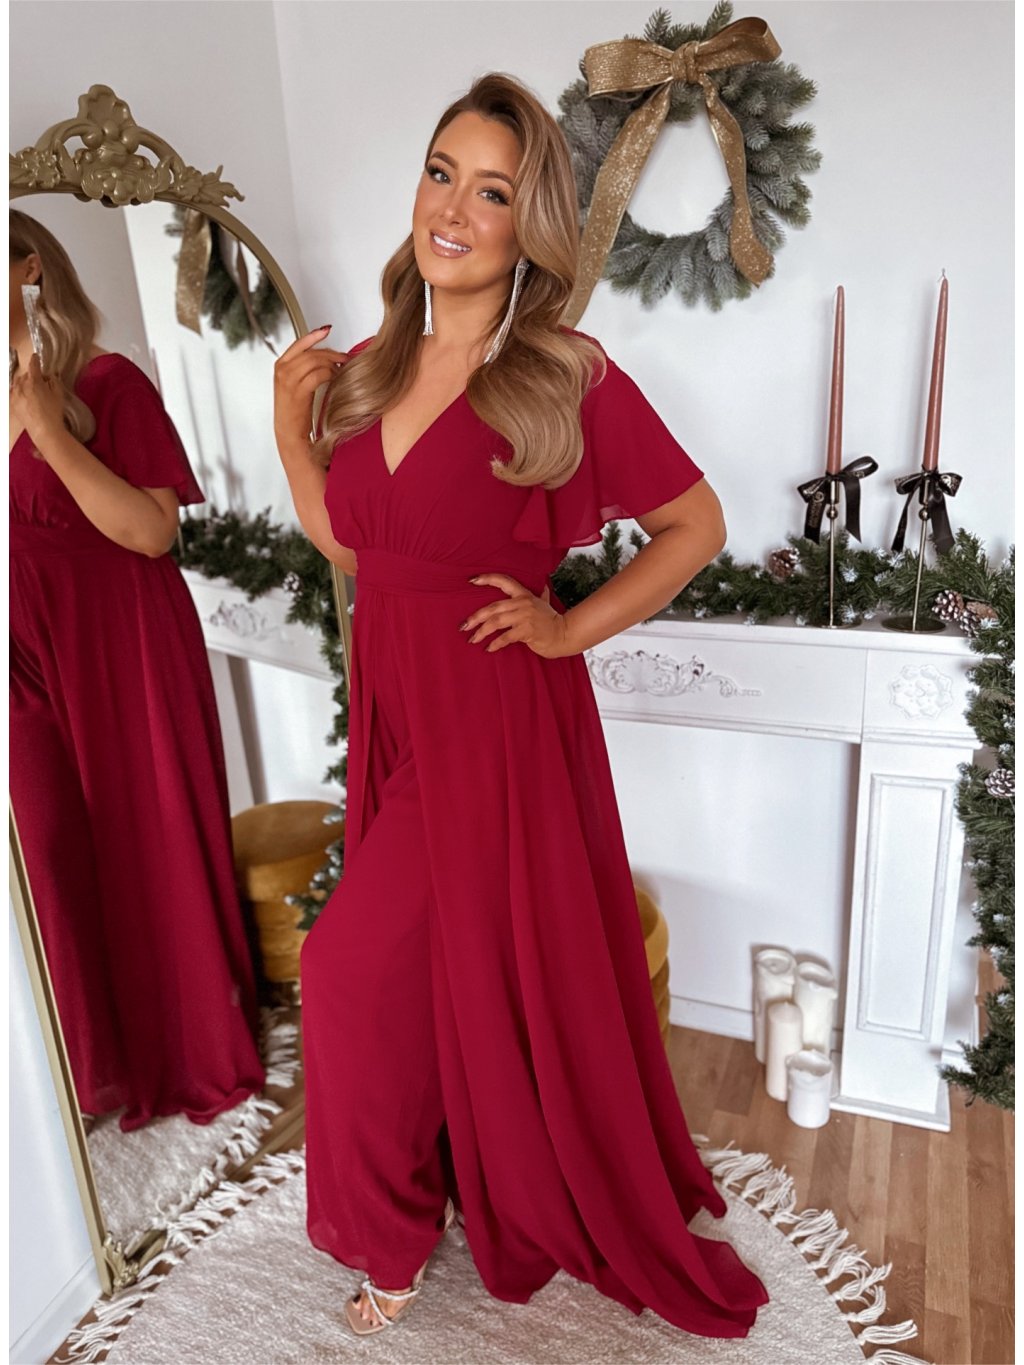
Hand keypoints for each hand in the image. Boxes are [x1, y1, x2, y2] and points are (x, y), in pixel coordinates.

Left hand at [10, 353, 64, 451]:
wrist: (44, 430)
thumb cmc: (53, 413)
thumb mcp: (59, 394)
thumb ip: (54, 381)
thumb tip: (50, 375)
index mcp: (34, 381)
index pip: (33, 365)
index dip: (35, 360)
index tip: (35, 357)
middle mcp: (21, 386)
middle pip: (25, 375)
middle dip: (32, 376)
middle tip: (40, 381)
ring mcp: (15, 395)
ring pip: (18, 383)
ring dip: (24, 383)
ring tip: (32, 389)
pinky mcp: (12, 404)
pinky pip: (13, 392)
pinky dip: (18, 391)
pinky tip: (24, 395)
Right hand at [273, 324, 350, 449]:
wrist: (289, 433)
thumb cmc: (294, 412)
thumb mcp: (295, 385)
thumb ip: (304, 369)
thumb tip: (324, 358)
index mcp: (281, 366)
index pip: (299, 344)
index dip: (313, 336)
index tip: (326, 330)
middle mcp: (283, 371)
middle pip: (310, 352)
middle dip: (330, 352)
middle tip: (344, 357)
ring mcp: (289, 380)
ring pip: (315, 361)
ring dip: (332, 363)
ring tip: (341, 369)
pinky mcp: (298, 391)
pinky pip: (318, 375)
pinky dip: (330, 374)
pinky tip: (336, 378)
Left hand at [460, 574, 571, 658]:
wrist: (564, 635)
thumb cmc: (552, 621)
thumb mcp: (545, 604)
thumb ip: (542, 595)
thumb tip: (544, 586)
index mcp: (524, 595)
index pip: (504, 581)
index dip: (487, 579)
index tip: (471, 580)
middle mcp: (523, 603)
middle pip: (492, 607)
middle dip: (475, 617)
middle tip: (464, 626)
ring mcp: (525, 616)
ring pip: (496, 622)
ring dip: (481, 632)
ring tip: (473, 639)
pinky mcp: (527, 631)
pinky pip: (506, 637)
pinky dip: (495, 643)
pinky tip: (489, 648)